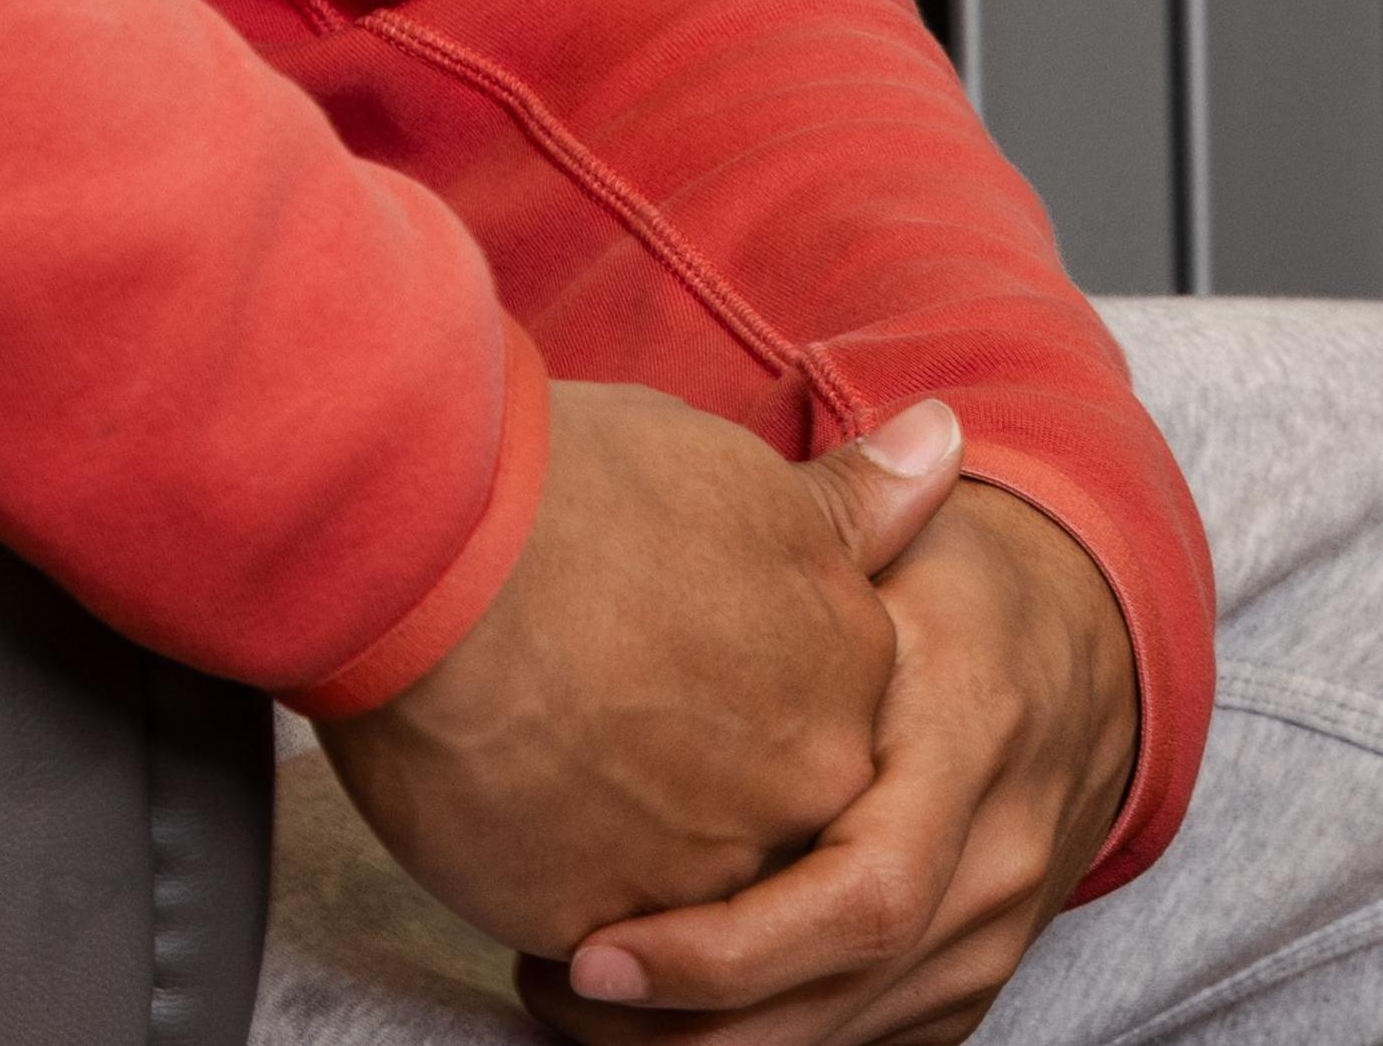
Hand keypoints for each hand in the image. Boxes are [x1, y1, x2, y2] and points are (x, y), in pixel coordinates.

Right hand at [318, 384, 963, 965]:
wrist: (440, 556)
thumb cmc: (582, 493)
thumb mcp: (741, 474)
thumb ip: (850, 500)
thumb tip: (943, 441)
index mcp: (846, 679)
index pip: (820, 720)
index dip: (733, 688)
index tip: (669, 658)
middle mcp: (798, 790)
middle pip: (767, 818)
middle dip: (694, 783)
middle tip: (601, 715)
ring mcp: (703, 871)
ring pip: (685, 894)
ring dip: (625, 848)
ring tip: (541, 765)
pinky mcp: (598, 927)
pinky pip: (594, 941)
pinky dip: (551, 891)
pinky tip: (500, 815)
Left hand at [525, 470, 1142, 1045]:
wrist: (1086, 665)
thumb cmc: (959, 594)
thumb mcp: (913, 554)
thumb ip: (863, 523)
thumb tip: (918, 422)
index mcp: (970, 752)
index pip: (860, 901)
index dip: (722, 949)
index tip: (592, 949)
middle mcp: (992, 866)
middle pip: (835, 1004)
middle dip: (680, 1028)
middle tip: (550, 984)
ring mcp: (989, 943)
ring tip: (564, 1004)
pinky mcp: (965, 988)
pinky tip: (648, 1030)